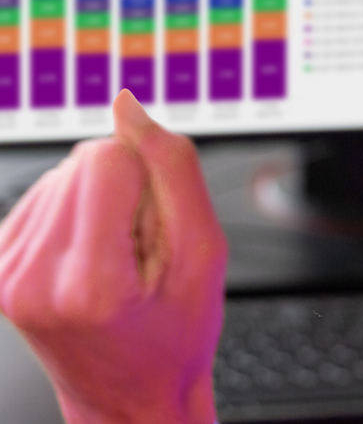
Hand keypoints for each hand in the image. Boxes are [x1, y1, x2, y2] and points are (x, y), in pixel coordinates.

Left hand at [0, 90, 226, 423]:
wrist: (131, 395)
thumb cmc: (175, 334)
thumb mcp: (204, 252)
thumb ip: (171, 168)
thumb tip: (127, 104)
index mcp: (87, 281)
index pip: (108, 158)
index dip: (151, 180)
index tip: (158, 233)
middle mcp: (32, 277)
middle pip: (85, 162)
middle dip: (127, 191)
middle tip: (141, 254)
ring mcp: (7, 274)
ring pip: (66, 173)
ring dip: (102, 202)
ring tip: (119, 260)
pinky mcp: (0, 266)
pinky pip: (47, 194)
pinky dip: (79, 213)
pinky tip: (94, 256)